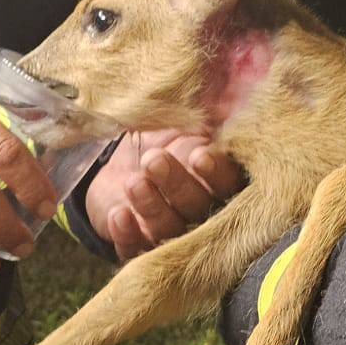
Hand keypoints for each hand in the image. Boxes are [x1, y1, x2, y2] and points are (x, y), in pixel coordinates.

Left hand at [85, 130, 242, 262]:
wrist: (118, 162)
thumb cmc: (161, 140)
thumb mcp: (180, 123)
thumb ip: (202, 117)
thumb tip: (225, 93)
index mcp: (219, 182)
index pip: (228, 184)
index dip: (216, 173)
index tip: (199, 156)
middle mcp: (202, 213)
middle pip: (198, 208)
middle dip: (177, 184)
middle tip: (154, 160)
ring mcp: (172, 235)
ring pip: (169, 230)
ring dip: (151, 206)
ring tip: (134, 182)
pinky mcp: (140, 248)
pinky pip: (137, 251)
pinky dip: (127, 234)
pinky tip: (118, 214)